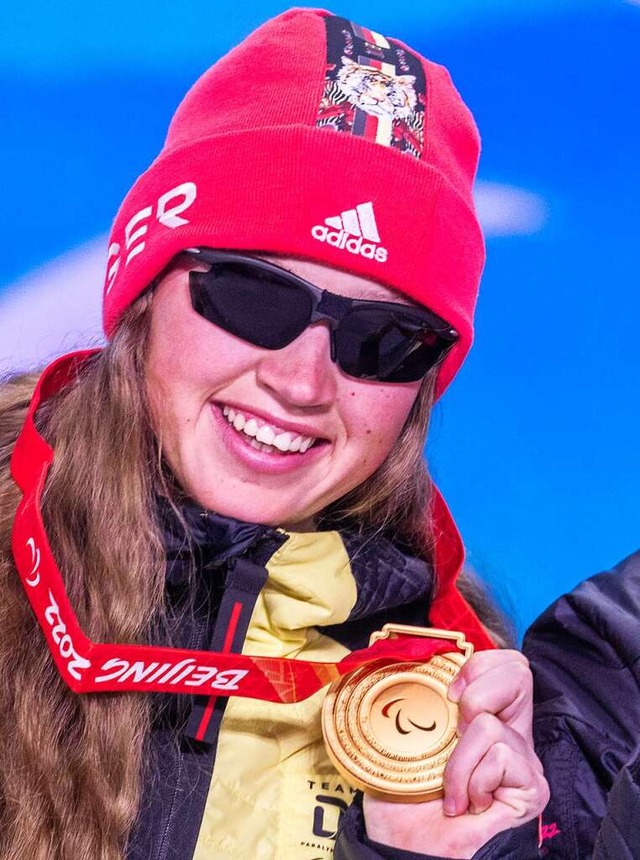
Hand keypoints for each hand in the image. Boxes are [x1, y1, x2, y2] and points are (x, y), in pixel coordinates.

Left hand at [363, 649, 548, 858]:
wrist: (408, 848)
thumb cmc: (402, 799)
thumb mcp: (399, 735)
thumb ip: (411, 698)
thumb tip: (399, 660)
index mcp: (484, 713)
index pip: (505, 661)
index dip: (476, 665)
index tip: (448, 695)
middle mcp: (510, 731)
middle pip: (519, 671)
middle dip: (474, 694)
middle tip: (454, 732)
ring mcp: (524, 759)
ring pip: (489, 723)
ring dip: (456, 761)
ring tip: (452, 791)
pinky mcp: (531, 786)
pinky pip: (500, 755)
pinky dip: (470, 780)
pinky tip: (467, 805)